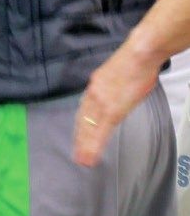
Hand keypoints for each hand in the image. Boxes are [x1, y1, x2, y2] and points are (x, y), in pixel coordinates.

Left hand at [72, 39, 161, 166]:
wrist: (138, 55)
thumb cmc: (133, 64)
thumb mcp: (115, 75)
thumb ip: (111, 87)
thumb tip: (115, 92)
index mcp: (95, 86)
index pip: (85, 110)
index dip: (82, 124)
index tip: (79, 135)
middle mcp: (93, 95)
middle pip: (83, 121)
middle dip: (80, 138)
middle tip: (77, 154)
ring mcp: (100, 103)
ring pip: (88, 129)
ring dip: (84, 146)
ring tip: (82, 159)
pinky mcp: (111, 110)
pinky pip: (99, 132)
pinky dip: (93, 145)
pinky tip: (90, 155)